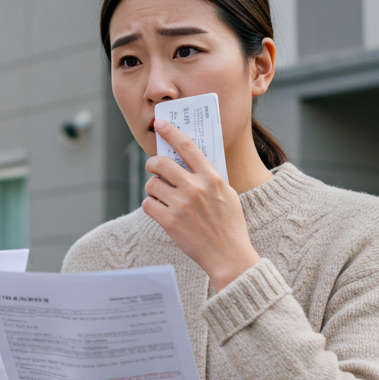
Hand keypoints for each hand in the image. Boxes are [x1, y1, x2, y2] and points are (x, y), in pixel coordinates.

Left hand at [144, 120, 260, 288]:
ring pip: (152, 184)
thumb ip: (210, 177)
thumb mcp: (227, 194)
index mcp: (211, 177)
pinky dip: (151, 205)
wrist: (228, 255)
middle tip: (153, 167)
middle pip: (161, 163)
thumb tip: (189, 160)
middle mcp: (195, 188)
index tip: (160, 124)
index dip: (171, 132)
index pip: (187, 146)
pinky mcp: (169, 221)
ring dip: (153, 188)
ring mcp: (181, 205)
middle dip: (152, 163)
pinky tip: (161, 210)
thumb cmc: (229, 224)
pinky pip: (148, 204)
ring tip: (162, 196)